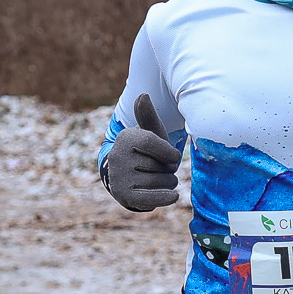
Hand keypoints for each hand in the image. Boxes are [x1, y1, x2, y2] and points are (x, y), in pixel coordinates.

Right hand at [102, 94, 180, 211]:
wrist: (128, 176)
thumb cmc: (147, 151)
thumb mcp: (151, 133)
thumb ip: (149, 116)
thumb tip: (143, 95)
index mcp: (126, 137)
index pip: (153, 142)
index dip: (169, 152)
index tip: (174, 156)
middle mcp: (118, 156)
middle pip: (161, 165)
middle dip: (168, 169)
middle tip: (160, 168)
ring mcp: (120, 177)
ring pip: (160, 181)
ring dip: (168, 182)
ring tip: (160, 179)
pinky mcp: (124, 195)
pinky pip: (151, 198)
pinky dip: (165, 198)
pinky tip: (173, 196)